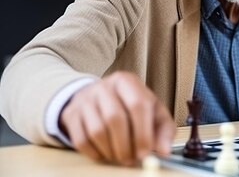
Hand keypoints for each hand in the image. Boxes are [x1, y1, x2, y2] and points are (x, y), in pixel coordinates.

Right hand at [59, 71, 175, 165]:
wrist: (97, 98)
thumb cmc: (130, 106)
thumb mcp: (152, 111)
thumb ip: (163, 129)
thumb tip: (163, 150)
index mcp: (127, 81)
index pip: (137, 104)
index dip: (143, 132)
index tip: (146, 151)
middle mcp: (104, 87)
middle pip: (115, 118)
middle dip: (125, 145)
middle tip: (132, 159)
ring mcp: (85, 100)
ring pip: (97, 131)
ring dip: (111, 151)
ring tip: (121, 156)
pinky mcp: (71, 115)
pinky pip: (81, 140)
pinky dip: (95, 153)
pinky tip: (105, 153)